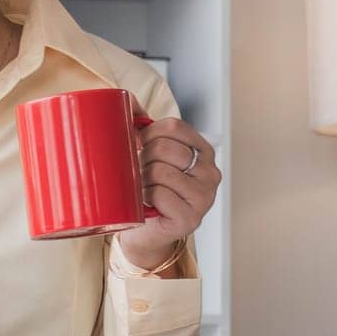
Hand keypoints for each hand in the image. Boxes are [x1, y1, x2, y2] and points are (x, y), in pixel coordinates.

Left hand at [117, 117, 220, 269]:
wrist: (144, 233)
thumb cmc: (146, 191)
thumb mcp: (149, 156)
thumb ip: (143, 130)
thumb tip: (125, 102)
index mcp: (203, 151)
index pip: (173, 126)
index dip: (146, 133)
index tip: (136, 146)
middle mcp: (210, 173)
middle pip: (164, 148)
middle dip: (141, 159)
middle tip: (137, 172)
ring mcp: (204, 197)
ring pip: (159, 171)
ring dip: (141, 180)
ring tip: (142, 189)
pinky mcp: (191, 218)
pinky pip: (159, 194)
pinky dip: (144, 198)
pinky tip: (146, 204)